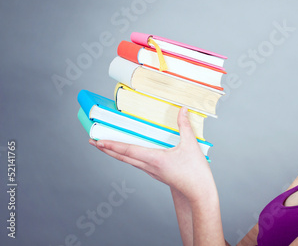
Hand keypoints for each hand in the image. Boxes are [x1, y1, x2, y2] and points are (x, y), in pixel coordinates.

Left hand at [89, 107, 214, 201]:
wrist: (199, 193)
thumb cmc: (195, 173)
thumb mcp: (191, 145)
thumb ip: (185, 126)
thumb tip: (182, 110)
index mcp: (155, 159)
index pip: (128, 150)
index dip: (112, 145)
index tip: (99, 141)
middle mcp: (150, 167)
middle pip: (123, 157)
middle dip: (107, 150)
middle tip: (93, 142)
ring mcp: (152, 172)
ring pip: (129, 161)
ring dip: (116, 154)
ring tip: (106, 147)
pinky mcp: (157, 174)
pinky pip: (137, 164)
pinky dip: (128, 157)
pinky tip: (129, 154)